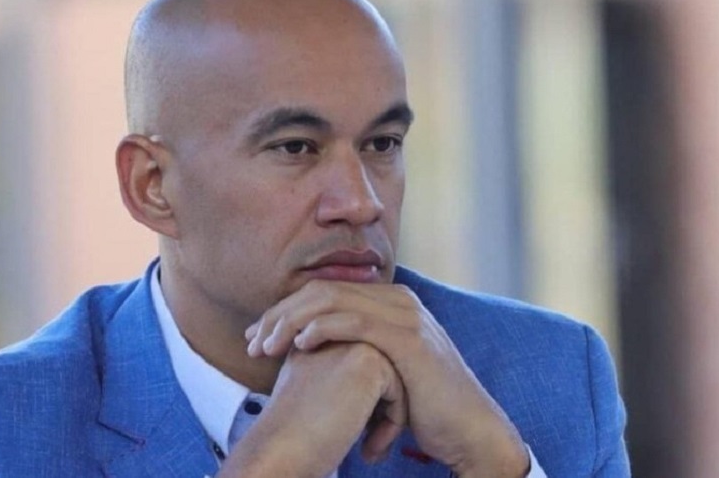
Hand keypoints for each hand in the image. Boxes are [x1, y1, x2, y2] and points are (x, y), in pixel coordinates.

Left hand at [245, 280, 529, 477]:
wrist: (469, 430)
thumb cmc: (422, 405)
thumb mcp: (384, 368)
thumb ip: (355, 349)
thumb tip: (313, 350)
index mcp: (389, 301)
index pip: (324, 292)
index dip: (285, 311)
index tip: (256, 336)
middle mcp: (397, 299)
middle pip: (322, 290)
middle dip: (279, 314)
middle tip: (250, 341)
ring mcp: (405, 315)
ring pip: (331, 301)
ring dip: (289, 322)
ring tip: (263, 347)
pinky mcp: (409, 338)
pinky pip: (354, 322)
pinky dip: (320, 329)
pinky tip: (298, 345)